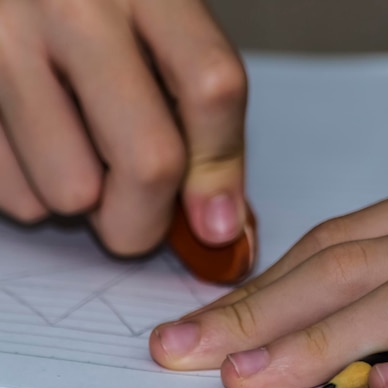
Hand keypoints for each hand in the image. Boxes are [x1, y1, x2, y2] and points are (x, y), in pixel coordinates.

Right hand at [0, 0, 247, 254]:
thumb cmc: (98, 6)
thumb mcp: (157, 23)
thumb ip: (192, 103)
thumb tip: (216, 215)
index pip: (210, 87)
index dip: (222, 170)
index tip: (219, 222)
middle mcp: (76, 10)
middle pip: (149, 161)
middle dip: (151, 220)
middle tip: (145, 217)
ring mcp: (4, 42)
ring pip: (72, 193)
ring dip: (86, 202)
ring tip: (79, 154)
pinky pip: (13, 194)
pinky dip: (34, 189)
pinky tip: (37, 144)